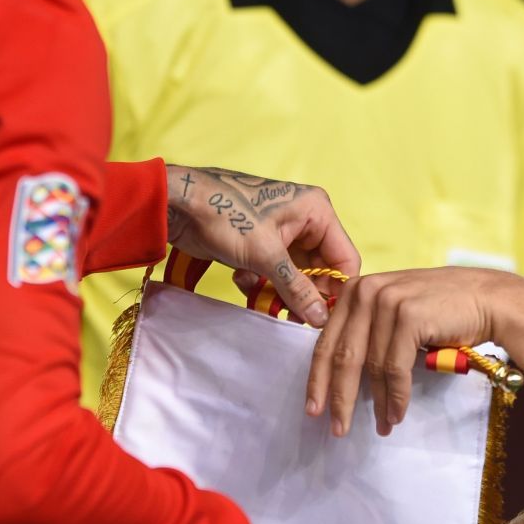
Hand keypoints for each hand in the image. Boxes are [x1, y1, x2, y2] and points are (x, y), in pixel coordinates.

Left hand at [165, 166, 361, 327]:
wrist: (179, 204)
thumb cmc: (226, 215)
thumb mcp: (265, 255)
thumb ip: (297, 288)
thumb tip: (321, 319)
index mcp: (317, 211)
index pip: (344, 258)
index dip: (336, 290)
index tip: (324, 318)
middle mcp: (306, 219)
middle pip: (320, 269)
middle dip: (302, 293)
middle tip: (288, 316)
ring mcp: (284, 232)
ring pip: (295, 275)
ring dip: (277, 289)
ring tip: (258, 294)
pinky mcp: (263, 244)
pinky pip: (275, 272)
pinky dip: (261, 281)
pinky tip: (242, 278)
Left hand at [304, 267, 509, 436]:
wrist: (486, 298)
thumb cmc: (441, 309)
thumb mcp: (394, 311)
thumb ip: (367, 328)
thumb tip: (340, 376)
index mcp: (356, 289)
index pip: (327, 340)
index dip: (318, 378)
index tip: (314, 409)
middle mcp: (366, 290)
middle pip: (343, 355)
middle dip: (339, 397)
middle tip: (338, 429)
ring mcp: (387, 301)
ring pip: (371, 366)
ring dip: (377, 403)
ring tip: (382, 426)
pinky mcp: (408, 316)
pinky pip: (395, 368)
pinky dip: (396, 396)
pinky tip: (397, 413)